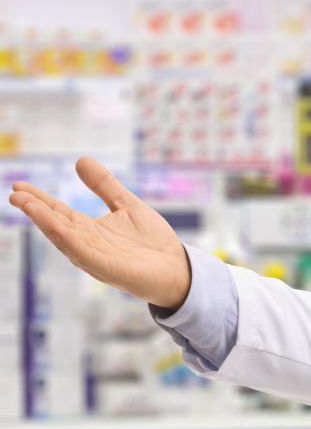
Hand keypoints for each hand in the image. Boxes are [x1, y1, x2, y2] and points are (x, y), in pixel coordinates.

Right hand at [8, 157, 191, 310]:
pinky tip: (56, 228)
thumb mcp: (126, 204)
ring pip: (64, 238)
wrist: (177, 267)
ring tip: (26, 205)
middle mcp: (86, 244)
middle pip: (55, 224)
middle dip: (35, 210)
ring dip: (45, 222)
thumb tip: (80, 160)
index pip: (58, 212)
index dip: (38, 200)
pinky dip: (69, 240)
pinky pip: (84, 253)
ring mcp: (95, 257)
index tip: (18, 186)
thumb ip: (104, 185)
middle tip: (14, 194)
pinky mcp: (108, 269)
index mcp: (88, 230)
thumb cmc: (151, 241)